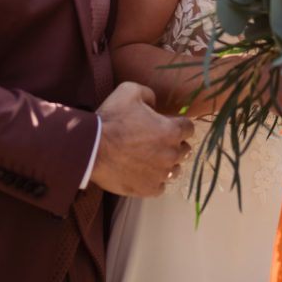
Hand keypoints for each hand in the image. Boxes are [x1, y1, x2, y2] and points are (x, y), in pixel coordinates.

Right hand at [90, 81, 193, 196]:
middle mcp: (170, 155)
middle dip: (175, 144)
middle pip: (185, 150)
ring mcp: (160, 174)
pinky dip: (154, 180)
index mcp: (170, 131)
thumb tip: (154, 103)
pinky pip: (160, 187)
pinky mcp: (148, 189)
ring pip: (175, 170)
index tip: (170, 124)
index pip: (189, 128)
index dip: (180, 124)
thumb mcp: (130, 91)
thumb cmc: (111, 118)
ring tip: (151, 158)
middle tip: (159, 140)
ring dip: (167, 163)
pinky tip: (144, 172)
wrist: (92, 148)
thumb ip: (149, 94)